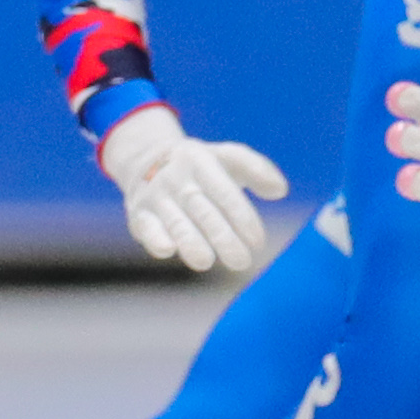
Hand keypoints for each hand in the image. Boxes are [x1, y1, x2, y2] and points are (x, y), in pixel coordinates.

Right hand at [97, 103, 288, 272]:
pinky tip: (167, 250)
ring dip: (190, 242)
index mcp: (200, 160)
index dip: (241, 216)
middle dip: (222, 237)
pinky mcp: (138, 214)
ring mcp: (155, 195)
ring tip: (206, 262)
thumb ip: (257, 169)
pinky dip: (155, 237)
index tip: (258, 242)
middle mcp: (175, 177)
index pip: (224, 190)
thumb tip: (280, 190)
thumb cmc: (200, 165)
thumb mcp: (226, 156)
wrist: (145, 158)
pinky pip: (146, 226)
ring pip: (175, 221)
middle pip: (202, 209)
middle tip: (242, 262)